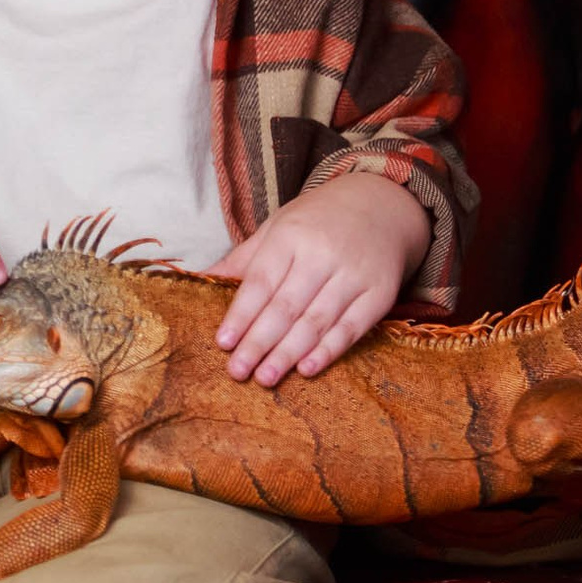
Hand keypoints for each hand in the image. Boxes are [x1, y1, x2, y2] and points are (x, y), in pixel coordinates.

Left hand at [209, 173, 426, 385]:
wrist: (381, 205)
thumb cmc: (318, 220)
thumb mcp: (278, 227)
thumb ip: (244, 258)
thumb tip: (200, 279)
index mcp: (291, 235)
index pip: (261, 282)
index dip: (240, 315)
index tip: (222, 343)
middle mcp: (323, 254)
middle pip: (285, 306)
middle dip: (259, 342)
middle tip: (237, 371)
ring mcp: (354, 274)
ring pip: (316, 321)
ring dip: (288, 353)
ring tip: (265, 377)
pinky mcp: (380, 293)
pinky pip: (352, 328)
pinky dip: (329, 351)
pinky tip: (307, 369)